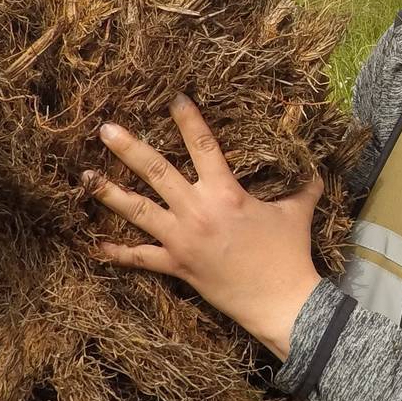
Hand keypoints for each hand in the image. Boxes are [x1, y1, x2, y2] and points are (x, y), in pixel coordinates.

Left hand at [84, 94, 324, 359]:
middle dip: (129, 148)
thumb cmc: (290, 253)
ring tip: (86, 176)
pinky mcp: (177, 267)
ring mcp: (182, 240)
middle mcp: (198, 212)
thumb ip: (304, 183)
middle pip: (157, 173)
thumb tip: (316, 163)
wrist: (281, 302)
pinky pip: (140, 258)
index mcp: (227, 193)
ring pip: (139, 212)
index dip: (189, 121)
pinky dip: (116, 252)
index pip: (204, 146)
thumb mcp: (299, 211)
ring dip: (111, 192)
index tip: (174, 98)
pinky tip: (94, 243)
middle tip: (105, 129)